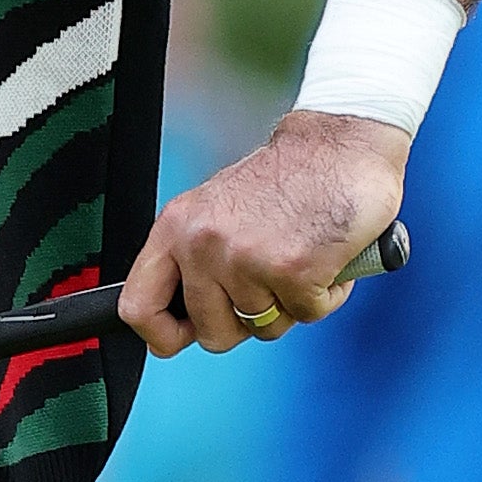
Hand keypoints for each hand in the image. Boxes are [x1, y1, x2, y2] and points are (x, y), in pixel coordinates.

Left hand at [120, 111, 410, 358]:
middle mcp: (204, 244)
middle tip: (269, 285)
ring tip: (301, 258)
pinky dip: (327, 295)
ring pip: (265, 328)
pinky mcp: (292, 271)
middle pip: (212, 333)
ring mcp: (246, 259)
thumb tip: (185, 320)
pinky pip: (308, 315)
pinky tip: (327, 258)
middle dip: (247, 322)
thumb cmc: (290, 177)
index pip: (139, 306)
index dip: (162, 334)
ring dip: (292, 304)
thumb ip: (196, 262)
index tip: (183, 336)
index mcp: (178, 227)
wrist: (343, 145)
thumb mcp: (218, 212)